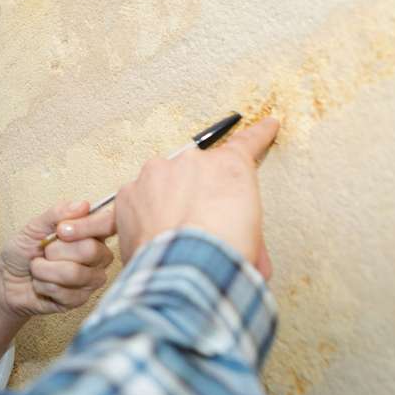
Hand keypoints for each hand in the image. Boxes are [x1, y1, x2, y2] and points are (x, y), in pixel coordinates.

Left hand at [0, 200, 115, 316]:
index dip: (86, 226)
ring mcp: (92, 279)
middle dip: (55, 251)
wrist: (7, 282)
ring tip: (38, 268)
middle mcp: (98, 256)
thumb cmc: (22, 252)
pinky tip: (41, 284)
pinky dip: (43, 286)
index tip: (60, 230)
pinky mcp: (81, 300)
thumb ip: (56, 215)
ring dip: (45, 270)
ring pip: (75, 273)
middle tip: (44, 252)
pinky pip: (65, 293)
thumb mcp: (33, 228)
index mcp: (91, 233)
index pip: (108, 224)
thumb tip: (82, 205)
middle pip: (91, 250)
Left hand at [115, 117, 278, 276]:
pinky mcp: (127, 194)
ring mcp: (154, 174)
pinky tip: (150, 239)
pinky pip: (135, 202)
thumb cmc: (224, 256)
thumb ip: (246, 231)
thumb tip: (248, 252)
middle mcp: (190, 162)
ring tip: (172, 239)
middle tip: (199, 229)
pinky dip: (140, 218)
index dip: (258, 134)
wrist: (187, 269)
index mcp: (229, 168)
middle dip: (196, 197)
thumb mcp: (253, 242)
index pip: (246, 144)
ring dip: (166, 206)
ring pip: (161, 186)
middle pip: (195, 174)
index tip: (267, 125)